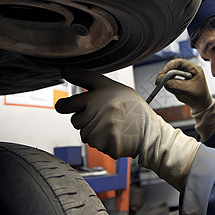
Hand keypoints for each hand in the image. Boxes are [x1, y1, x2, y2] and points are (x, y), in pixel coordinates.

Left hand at [55, 67, 199, 191]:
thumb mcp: (114, 87)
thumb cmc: (133, 109)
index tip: (64, 105)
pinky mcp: (103, 142)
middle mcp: (98, 109)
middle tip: (99, 117)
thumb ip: (89, 80)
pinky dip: (102, 142)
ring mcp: (100, 127)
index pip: (67, 102)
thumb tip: (65, 70)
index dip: (65, 105)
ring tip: (112, 126)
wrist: (150, 131)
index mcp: (99, 93)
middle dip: (83, 119)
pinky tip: (115, 135)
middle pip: (75, 120)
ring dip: (94, 131)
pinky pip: (93, 144)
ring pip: (84, 133)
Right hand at [156, 59, 214, 139]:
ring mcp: (182, 76)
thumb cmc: (199, 96)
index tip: (163, 74)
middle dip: (166, 75)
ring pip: (169, 76)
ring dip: (168, 83)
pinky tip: (176, 92)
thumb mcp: (188, 89)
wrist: (201, 105)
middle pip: (172, 67)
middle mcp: (187, 70)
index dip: (170, 66)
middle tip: (159, 81)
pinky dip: (169, 87)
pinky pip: (169, 82)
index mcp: (194, 68)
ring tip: (176, 91)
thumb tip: (164, 81)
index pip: (179, 62)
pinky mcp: (178, 82)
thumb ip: (176, 84)